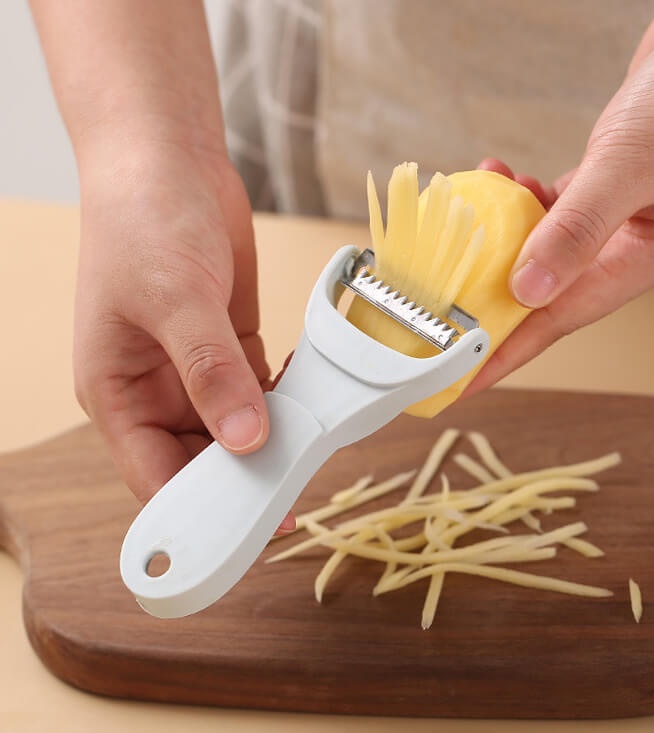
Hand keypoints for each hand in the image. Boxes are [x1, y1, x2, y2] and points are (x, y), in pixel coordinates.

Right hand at [74, 140, 293, 531]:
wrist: (168, 162)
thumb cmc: (143, 221)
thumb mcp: (174, 299)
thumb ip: (210, 371)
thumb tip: (244, 441)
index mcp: (117, 392)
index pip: (154, 476)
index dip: (199, 511)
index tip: (248, 531)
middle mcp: (155, 391)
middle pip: (200, 462)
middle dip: (244, 482)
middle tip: (295, 500)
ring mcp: (195, 371)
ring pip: (235, 432)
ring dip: (270, 445)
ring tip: (310, 457)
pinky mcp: (230, 348)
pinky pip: (260, 394)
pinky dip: (284, 405)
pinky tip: (311, 410)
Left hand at [470, 0, 653, 392]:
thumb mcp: (630, 165)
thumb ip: (577, 228)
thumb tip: (527, 288)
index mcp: (648, 258)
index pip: (560, 320)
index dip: (507, 351)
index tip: (464, 379)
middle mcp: (630, 248)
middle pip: (545, 296)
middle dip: (492, 308)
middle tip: (442, 324)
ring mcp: (616, 221)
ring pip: (542, 252)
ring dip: (499, 243)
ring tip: (463, 229)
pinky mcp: (602, 192)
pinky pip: (549, 213)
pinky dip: (519, 202)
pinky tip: (499, 182)